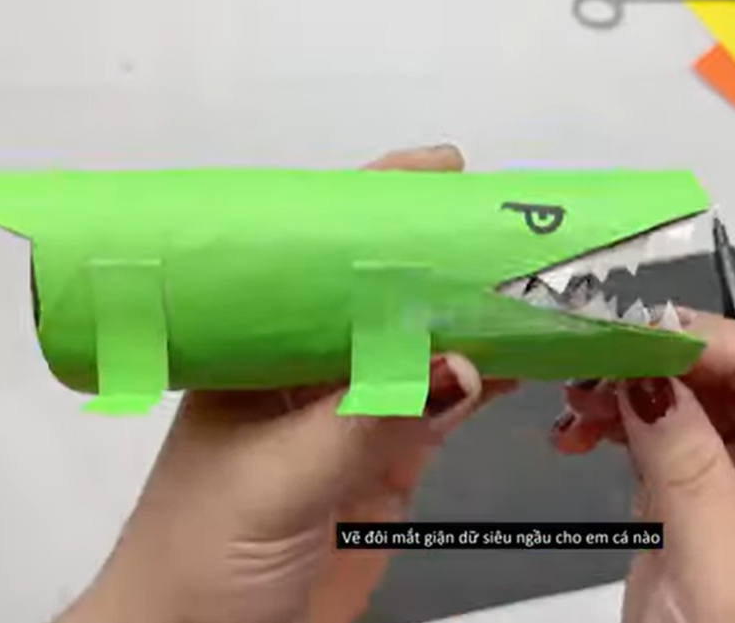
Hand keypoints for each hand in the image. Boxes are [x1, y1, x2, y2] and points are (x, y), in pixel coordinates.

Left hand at [57, 144, 518, 622]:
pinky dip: (487, 382)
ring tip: (539, 289)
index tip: (445, 173)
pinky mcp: (384, 465)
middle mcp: (307, 370)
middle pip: (386, 298)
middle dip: (445, 262)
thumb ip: (362, 421)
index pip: (321, 261)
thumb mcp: (274, 479)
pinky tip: (524, 361)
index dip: (381, 211)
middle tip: (515, 232)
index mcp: (258, 348)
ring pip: (425, 349)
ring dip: (478, 321)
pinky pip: (445, 408)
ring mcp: (351, 416)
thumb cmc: (194, 560)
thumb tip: (453, 364)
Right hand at [553, 309, 734, 621]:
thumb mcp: (726, 582)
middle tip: (596, 356)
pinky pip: (659, 433)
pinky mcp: (694, 497)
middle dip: (671, 362)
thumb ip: (693, 475)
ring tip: (573, 400)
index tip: (653, 336)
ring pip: (696, 399)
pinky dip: (616, 421)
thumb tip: (648, 374)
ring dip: (633, 386)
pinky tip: (575, 431)